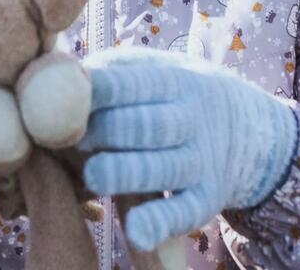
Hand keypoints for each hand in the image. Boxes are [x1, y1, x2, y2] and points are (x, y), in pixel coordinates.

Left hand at [79, 48, 298, 251]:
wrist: (243, 126)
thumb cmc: (168, 94)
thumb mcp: (151, 68)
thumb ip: (109, 72)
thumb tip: (56, 74)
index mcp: (172, 79)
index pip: (133, 83)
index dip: (100, 90)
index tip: (64, 95)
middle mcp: (190, 118)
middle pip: (148, 125)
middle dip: (110, 131)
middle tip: (73, 139)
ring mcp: (200, 161)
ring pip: (164, 168)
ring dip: (127, 172)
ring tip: (93, 176)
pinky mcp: (206, 200)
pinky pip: (184, 213)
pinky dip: (161, 223)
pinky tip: (135, 230)